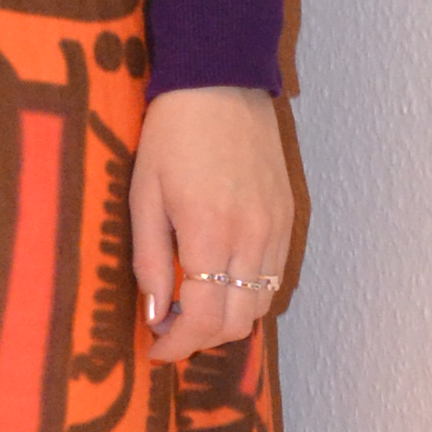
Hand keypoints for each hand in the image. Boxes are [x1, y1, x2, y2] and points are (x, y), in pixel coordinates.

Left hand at [127, 86, 293, 362]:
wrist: (221, 83)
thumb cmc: (171, 135)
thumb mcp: (144, 195)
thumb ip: (150, 259)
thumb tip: (153, 312)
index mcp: (211, 232)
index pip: (203, 319)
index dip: (177, 345)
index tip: (154, 349)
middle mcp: (253, 238)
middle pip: (236, 323)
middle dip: (200, 339)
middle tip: (168, 328)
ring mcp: (276, 228)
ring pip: (259, 304)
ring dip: (225, 318)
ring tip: (192, 303)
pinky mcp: (288, 217)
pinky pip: (273, 277)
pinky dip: (246, 292)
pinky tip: (219, 277)